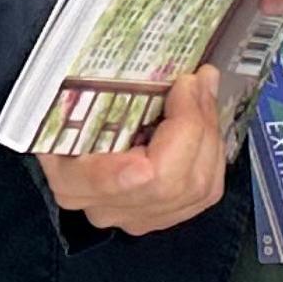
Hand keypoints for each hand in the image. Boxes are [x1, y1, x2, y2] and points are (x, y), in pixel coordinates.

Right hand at [33, 67, 228, 234]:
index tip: (146, 152)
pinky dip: (213, 151)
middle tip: (196, 81)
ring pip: (194, 188)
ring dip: (208, 133)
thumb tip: (146, 65)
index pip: (103, 184)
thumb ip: (93, 85)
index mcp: (69, 180)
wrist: (77, 143)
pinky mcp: (166, 215)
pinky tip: (206, 121)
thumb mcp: (69, 98)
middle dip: (192, 125)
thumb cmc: (72, 114)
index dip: (129, 171)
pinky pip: (206, 191)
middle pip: (164, 184)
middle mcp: (103, 207)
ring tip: (203, 91)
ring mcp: (137, 217)